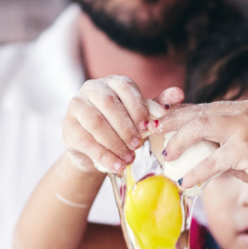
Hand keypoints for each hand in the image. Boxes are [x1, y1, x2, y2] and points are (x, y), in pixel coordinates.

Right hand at [62, 76, 182, 174]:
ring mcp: (76, 106)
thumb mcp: (141, 117)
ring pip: (94, 122)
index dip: (138, 107)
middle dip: (126, 126)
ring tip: (129, 159)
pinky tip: (116, 166)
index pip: (126, 88)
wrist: (95, 148)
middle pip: (109, 104)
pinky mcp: (68, 127)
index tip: (148, 126)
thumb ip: (158, 106)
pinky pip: (85, 141)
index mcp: (113, 83)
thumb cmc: (122, 126)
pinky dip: (103, 155)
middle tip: (138, 145)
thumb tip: (179, 94)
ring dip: (114, 142)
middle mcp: (92, 89)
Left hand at [152, 100, 247, 192]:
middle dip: (171, 122)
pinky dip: (197, 171)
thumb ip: (218, 144)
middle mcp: (241, 112)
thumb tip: (189, 152)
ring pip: (201, 128)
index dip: (177, 114)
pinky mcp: (246, 148)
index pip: (202, 107)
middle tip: (152, 132)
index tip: (158, 123)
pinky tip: (186, 182)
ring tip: (167, 155)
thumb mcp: (239, 148)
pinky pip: (213, 159)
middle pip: (197, 113)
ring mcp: (244, 128)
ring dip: (180, 141)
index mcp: (239, 108)